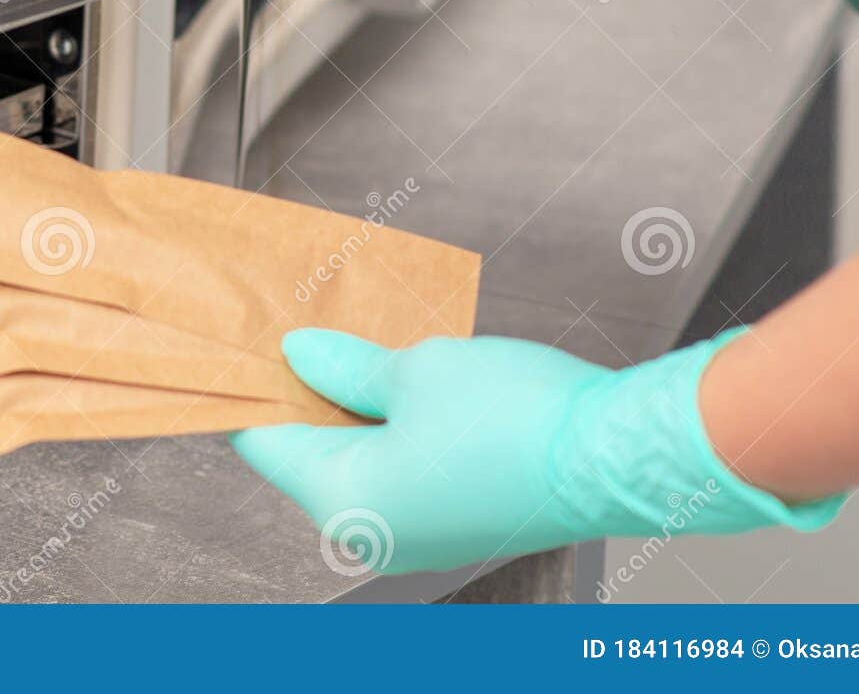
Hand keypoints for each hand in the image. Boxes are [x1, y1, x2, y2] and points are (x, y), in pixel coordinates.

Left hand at [230, 328, 837, 574]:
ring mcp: (415, 533)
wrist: (616, 455)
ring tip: (356, 340)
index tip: (241, 342)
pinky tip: (403, 377)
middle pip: (309, 451)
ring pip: (358, 457)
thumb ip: (346, 367)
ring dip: (353, 403)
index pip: (264, 441)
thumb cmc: (515, 417)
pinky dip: (392, 426)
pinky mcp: (455, 521)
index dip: (251, 386)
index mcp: (344, 500)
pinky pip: (400, 469)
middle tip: (303, 324)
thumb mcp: (416, 369)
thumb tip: (299, 356)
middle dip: (306, 389)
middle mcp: (371, 532)